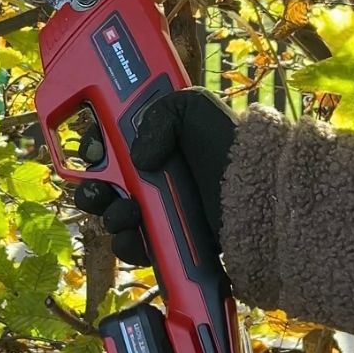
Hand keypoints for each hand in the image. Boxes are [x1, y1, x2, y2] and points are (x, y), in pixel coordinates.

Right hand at [73, 87, 235, 265]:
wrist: (260, 191)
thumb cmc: (227, 143)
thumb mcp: (192, 106)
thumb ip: (156, 114)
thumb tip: (137, 159)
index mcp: (151, 141)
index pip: (106, 145)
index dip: (94, 150)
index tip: (96, 155)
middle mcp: (150, 176)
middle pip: (102, 185)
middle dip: (93, 190)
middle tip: (102, 192)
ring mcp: (157, 209)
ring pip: (113, 218)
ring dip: (111, 217)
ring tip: (128, 214)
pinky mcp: (167, 239)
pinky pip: (134, 246)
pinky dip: (129, 245)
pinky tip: (138, 238)